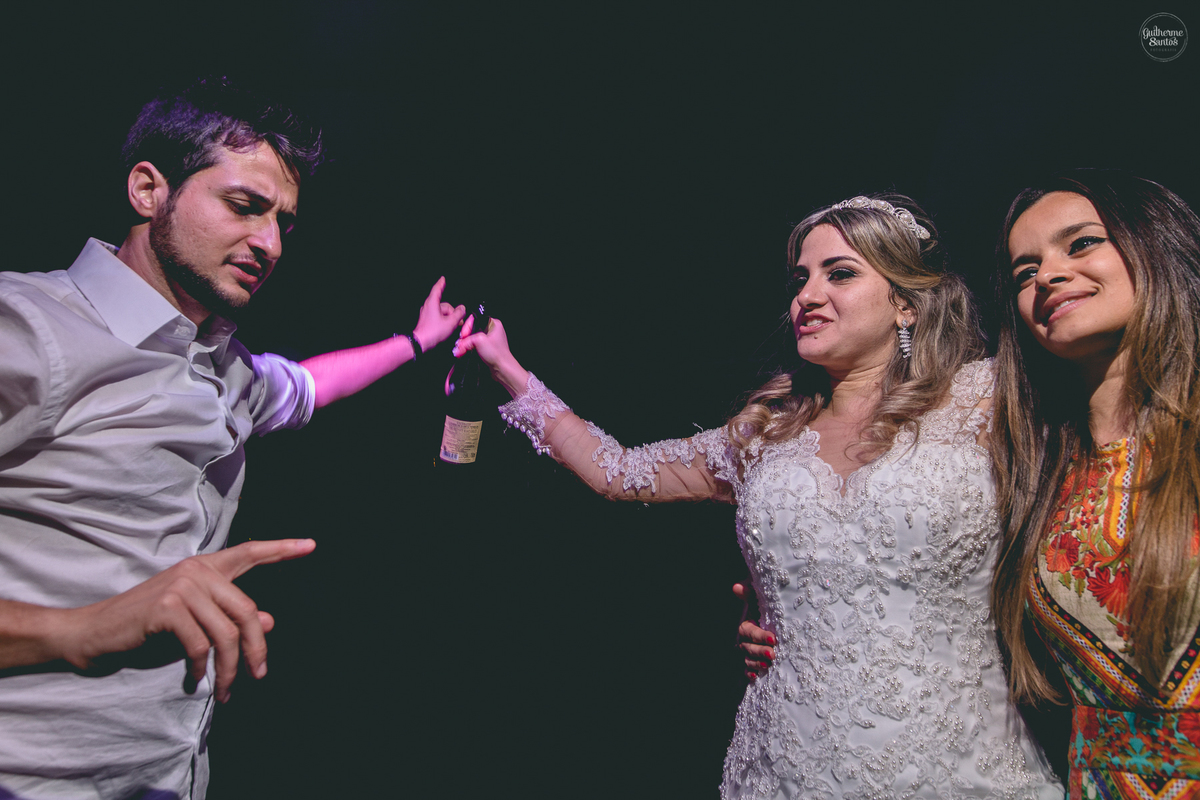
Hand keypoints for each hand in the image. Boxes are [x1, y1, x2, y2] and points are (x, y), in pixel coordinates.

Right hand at [57, 538, 314, 702]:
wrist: (94, 632)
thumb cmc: (145, 626)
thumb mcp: (193, 620)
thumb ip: (228, 617)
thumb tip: (270, 622)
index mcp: (204, 568)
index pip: (249, 553)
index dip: (281, 550)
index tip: (311, 545)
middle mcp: (196, 571)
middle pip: (247, 610)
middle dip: (256, 648)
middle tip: (259, 675)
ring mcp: (181, 586)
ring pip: (227, 633)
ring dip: (230, 667)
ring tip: (227, 688)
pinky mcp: (166, 608)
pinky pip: (200, 645)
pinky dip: (202, 668)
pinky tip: (197, 679)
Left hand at [412, 277, 466, 350]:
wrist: (421, 342)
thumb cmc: (433, 332)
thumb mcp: (451, 322)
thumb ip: (459, 314)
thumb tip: (462, 308)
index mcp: (432, 303)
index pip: (437, 289)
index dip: (441, 284)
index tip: (443, 279)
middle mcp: (428, 307)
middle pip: (444, 305)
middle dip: (452, 312)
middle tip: (458, 321)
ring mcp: (426, 314)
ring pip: (442, 312)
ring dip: (449, 318)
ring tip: (452, 327)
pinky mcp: (426, 321)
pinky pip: (438, 318)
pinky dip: (444, 321)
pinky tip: (446, 329)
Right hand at [453, 315, 528, 397]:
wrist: (502, 369)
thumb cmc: (497, 353)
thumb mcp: (479, 341)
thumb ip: (466, 340)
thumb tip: (458, 346)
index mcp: (493, 323)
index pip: (475, 319)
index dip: (466, 327)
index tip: (463, 336)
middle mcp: (492, 330)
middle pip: (472, 330)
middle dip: (464, 338)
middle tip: (460, 344)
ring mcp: (489, 340)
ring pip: (472, 339)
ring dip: (464, 345)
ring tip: (459, 350)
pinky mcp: (486, 349)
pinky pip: (474, 347)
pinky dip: (467, 350)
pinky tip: (462, 353)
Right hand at [733, 582, 773, 680]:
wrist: (773, 622)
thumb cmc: (766, 610)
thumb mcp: (759, 601)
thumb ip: (749, 594)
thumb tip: (736, 587)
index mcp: (746, 626)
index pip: (750, 632)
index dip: (760, 635)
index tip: (773, 638)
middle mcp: (745, 640)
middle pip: (749, 647)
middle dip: (760, 651)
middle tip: (773, 654)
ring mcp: (748, 653)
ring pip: (748, 660)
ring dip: (757, 663)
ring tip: (768, 665)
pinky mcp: (752, 663)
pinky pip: (747, 670)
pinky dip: (750, 674)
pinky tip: (755, 676)